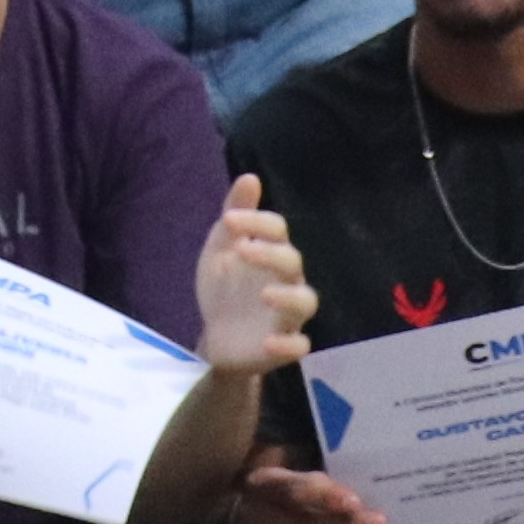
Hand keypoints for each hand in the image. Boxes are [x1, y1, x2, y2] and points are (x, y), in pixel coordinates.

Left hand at [194, 171, 312, 373]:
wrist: (217, 338)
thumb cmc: (225, 289)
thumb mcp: (220, 251)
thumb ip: (235, 218)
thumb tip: (250, 177)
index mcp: (271, 253)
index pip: (276, 230)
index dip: (256, 222)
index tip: (228, 221)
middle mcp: (287, 280)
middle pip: (292, 261)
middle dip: (270, 254)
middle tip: (242, 251)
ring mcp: (288, 314)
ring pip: (306, 301)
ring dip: (289, 297)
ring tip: (265, 295)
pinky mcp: (285, 345)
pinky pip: (300, 346)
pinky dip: (288, 344)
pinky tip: (270, 341)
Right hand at [233, 457, 383, 523]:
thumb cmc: (278, 500)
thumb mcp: (290, 482)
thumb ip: (318, 488)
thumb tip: (358, 503)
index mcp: (264, 485)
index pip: (293, 490)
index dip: (323, 496)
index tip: (355, 501)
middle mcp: (257, 515)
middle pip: (304, 523)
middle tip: (379, 523)